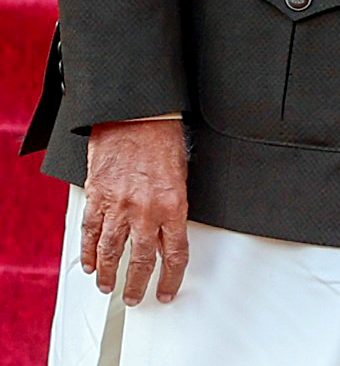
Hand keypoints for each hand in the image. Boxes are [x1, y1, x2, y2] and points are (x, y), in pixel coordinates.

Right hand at [81, 119, 188, 304]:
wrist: (137, 113)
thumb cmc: (162, 135)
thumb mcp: (181, 173)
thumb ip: (175, 204)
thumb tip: (171, 230)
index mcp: (174, 204)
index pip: (176, 253)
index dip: (172, 277)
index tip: (167, 290)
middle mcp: (146, 209)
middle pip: (142, 260)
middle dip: (137, 284)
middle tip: (135, 296)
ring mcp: (119, 205)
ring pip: (112, 252)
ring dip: (109, 273)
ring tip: (108, 285)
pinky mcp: (97, 197)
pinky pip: (91, 232)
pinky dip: (89, 251)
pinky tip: (90, 263)